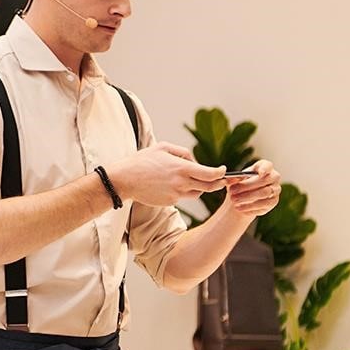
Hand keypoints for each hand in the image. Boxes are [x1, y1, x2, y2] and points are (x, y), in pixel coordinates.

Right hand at [107, 141, 226, 206]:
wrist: (125, 179)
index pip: (211, 174)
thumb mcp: (163, 147)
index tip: (224, 171)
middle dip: (219, 183)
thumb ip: (183, 152)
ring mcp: (176, 194)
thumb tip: (194, 161)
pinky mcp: (169, 202)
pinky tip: (170, 185)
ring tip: (190, 179)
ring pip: (197, 193)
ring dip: (199, 187)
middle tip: (223, 180)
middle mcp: (181, 183)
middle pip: (209, 187)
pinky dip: (182, 191)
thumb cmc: (142, 161)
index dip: (221, 173)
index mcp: (182, 168)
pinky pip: (182, 197)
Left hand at [225, 160, 280, 215]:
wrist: (241, 200)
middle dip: (247, 186)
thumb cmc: (239, 186)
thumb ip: (232, 179)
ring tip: (234, 200)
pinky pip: (264, 204)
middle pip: (264, 180)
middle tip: (232, 191)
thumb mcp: (233, 181)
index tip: (260, 173)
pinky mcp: (273, 201)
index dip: (265, 168)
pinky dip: (250, 206)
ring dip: (247, 197)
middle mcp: (273, 177)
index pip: (268, 165)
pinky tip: (239, 207)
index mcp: (263, 167)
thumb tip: (228, 179)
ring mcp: (275, 189)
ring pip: (264, 193)